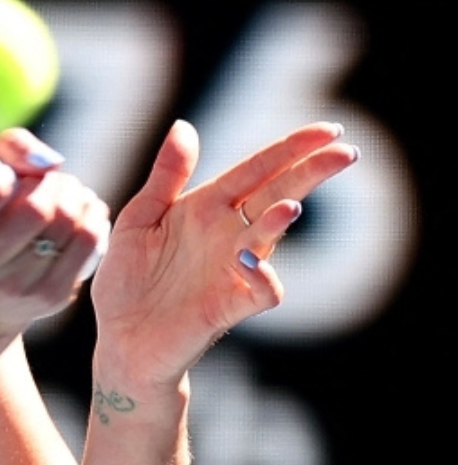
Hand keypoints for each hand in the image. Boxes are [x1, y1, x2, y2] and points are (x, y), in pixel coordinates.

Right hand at [0, 129, 110, 337]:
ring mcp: (14, 288)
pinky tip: (83, 208)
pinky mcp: (50, 297)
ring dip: (75, 195)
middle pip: (34, 211)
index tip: (4, 176)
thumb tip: (48, 162)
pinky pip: (89, 243)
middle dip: (51, 183)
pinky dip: (92, 215)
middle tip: (48, 179)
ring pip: (67, 225)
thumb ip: (6, 150)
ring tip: (66, 191)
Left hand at [90, 119, 358, 385]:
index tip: (328, 129)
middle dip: (310, 174)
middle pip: (277, 195)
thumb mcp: (139, 218)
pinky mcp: (229, 306)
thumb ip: (166, 176)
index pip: (256, 170)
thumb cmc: (128, 278)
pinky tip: (249, 260)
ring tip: (291, 205)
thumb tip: (185, 125)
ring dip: (280, 222)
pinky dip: (263, 276)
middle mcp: (227, 234)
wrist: (119, 339)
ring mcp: (233, 270)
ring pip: (270, 238)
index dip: (289, 150)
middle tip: (346, 152)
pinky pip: (262, 290)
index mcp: (205, 207)